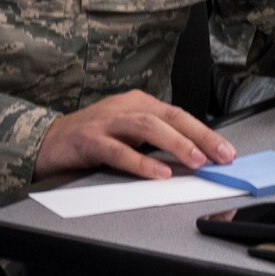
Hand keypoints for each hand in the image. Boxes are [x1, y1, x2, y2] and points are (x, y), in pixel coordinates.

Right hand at [34, 91, 234, 181]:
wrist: (47, 141)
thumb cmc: (92, 139)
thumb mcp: (129, 134)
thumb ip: (156, 141)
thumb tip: (195, 157)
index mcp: (138, 103)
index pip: (179, 115)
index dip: (205, 132)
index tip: (227, 152)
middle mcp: (125, 107)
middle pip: (168, 117)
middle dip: (199, 136)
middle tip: (221, 156)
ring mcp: (106, 122)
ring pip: (147, 126)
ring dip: (175, 143)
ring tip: (196, 161)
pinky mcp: (89, 140)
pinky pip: (118, 150)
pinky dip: (140, 161)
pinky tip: (158, 172)